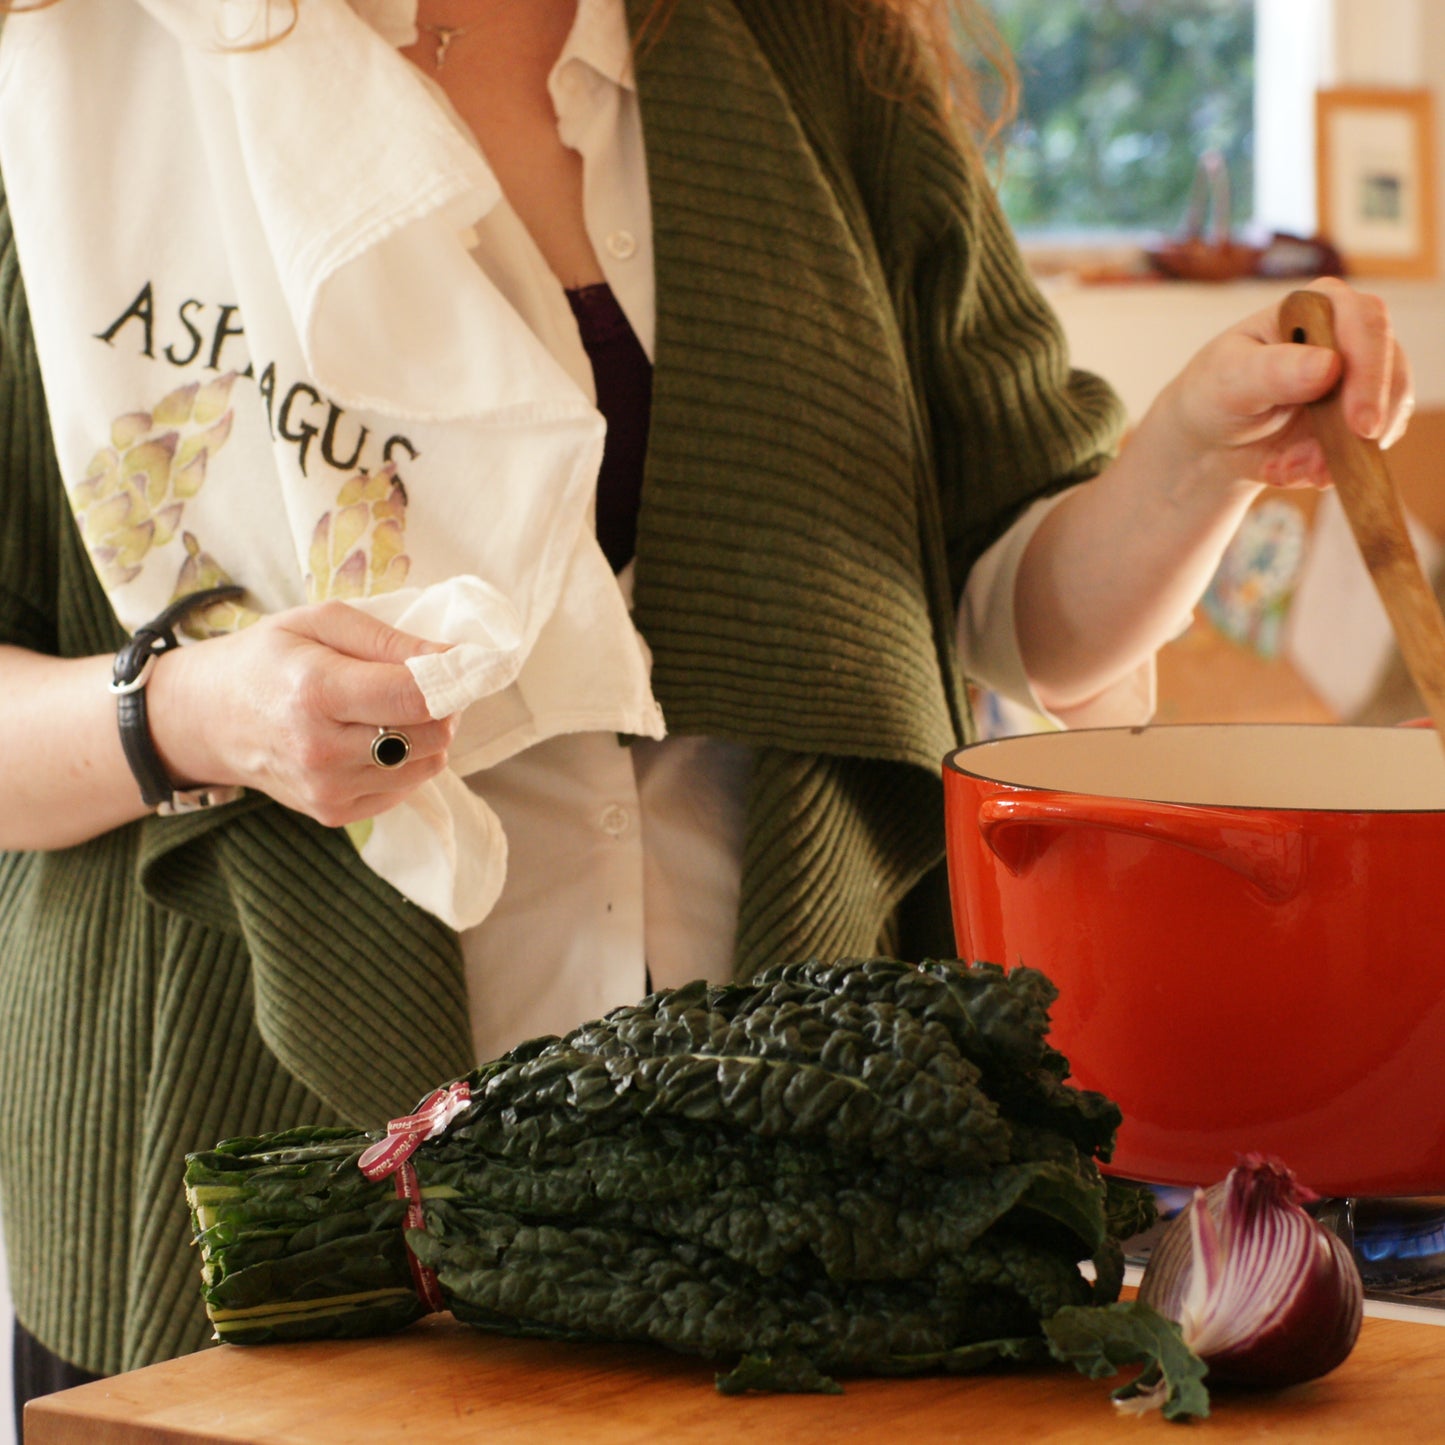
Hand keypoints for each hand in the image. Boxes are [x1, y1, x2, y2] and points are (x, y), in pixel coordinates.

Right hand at [148, 601, 457, 826]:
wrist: (206, 718)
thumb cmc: (266, 659)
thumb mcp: (320, 622)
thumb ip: (391, 641)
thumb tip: (455, 656)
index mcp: (316, 692)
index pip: (417, 698)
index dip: (450, 679)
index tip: (457, 662)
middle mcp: (322, 750)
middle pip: (432, 735)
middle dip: (442, 705)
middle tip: (423, 682)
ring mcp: (327, 789)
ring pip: (428, 765)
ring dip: (427, 734)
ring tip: (395, 708)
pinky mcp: (333, 813)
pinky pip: (405, 788)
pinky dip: (406, 761)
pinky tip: (376, 737)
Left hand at [1158, 275, 1413, 490]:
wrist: (1211, 438)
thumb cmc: (1215, 392)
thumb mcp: (1230, 378)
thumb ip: (1274, 370)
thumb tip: (1329, 365)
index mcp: (1318, 306)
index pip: (1365, 323)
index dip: (1370, 372)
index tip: (1359, 423)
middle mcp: (1350, 336)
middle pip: (1390, 369)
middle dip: (1367, 422)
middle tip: (1335, 464)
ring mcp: (1360, 379)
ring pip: (1386, 414)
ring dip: (1344, 454)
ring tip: (1297, 471)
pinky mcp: (1360, 418)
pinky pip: (1368, 447)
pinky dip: (1333, 467)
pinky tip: (1296, 472)